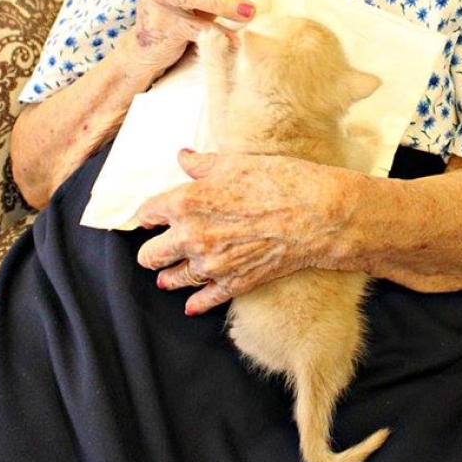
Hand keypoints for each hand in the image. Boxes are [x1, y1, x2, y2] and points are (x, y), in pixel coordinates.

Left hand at [136, 148, 348, 314]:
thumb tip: (183, 157)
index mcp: (187, 202)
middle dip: (151, 250)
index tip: (151, 216)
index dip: (148, 214)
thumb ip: (202, 164)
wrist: (315, 214)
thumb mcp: (236, 162)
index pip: (147, 213)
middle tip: (157, 246)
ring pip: (171, 280)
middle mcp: (191, 237)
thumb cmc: (278, 181)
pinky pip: (204, 300)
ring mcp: (211, 265)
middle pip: (149, 255)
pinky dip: (196, 302)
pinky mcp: (233, 284)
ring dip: (168, 276)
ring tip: (167, 276)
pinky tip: (192, 303)